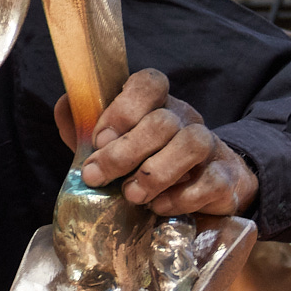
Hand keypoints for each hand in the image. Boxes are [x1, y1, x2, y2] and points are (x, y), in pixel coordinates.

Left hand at [54, 68, 257, 219]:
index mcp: (158, 104)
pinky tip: (159, 207)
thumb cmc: (146, 164)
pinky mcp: (225, 179)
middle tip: (97, 177)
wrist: (202, 191)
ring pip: (193, 143)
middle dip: (125, 151)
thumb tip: (65, 105)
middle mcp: (186, 119)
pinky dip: (180, 197)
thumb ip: (84, 127)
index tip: (98, 139)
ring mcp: (210, 147)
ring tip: (133, 195)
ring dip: (156, 172)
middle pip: (163, 121)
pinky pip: (210, 181)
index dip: (123, 108)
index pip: (150, 83)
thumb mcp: (111, 145)